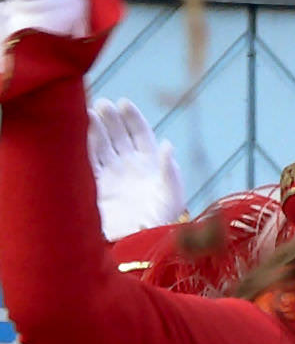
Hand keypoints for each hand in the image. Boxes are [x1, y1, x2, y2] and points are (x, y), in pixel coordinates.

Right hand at [88, 99, 184, 241]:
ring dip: (94, 129)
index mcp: (149, 162)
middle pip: (117, 135)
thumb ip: (169, 170)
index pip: (140, 133)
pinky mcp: (96, 185)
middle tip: (102, 105)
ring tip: (87, 113)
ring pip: (100, 145)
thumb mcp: (171, 194)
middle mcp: (129, 164)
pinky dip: (81, 149)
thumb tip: (167, 145)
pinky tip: (74, 136)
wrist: (143, 241)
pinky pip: (87, 162)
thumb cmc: (163, 219)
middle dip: (110, 119)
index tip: (123, 103)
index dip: (132, 118)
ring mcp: (111, 173)